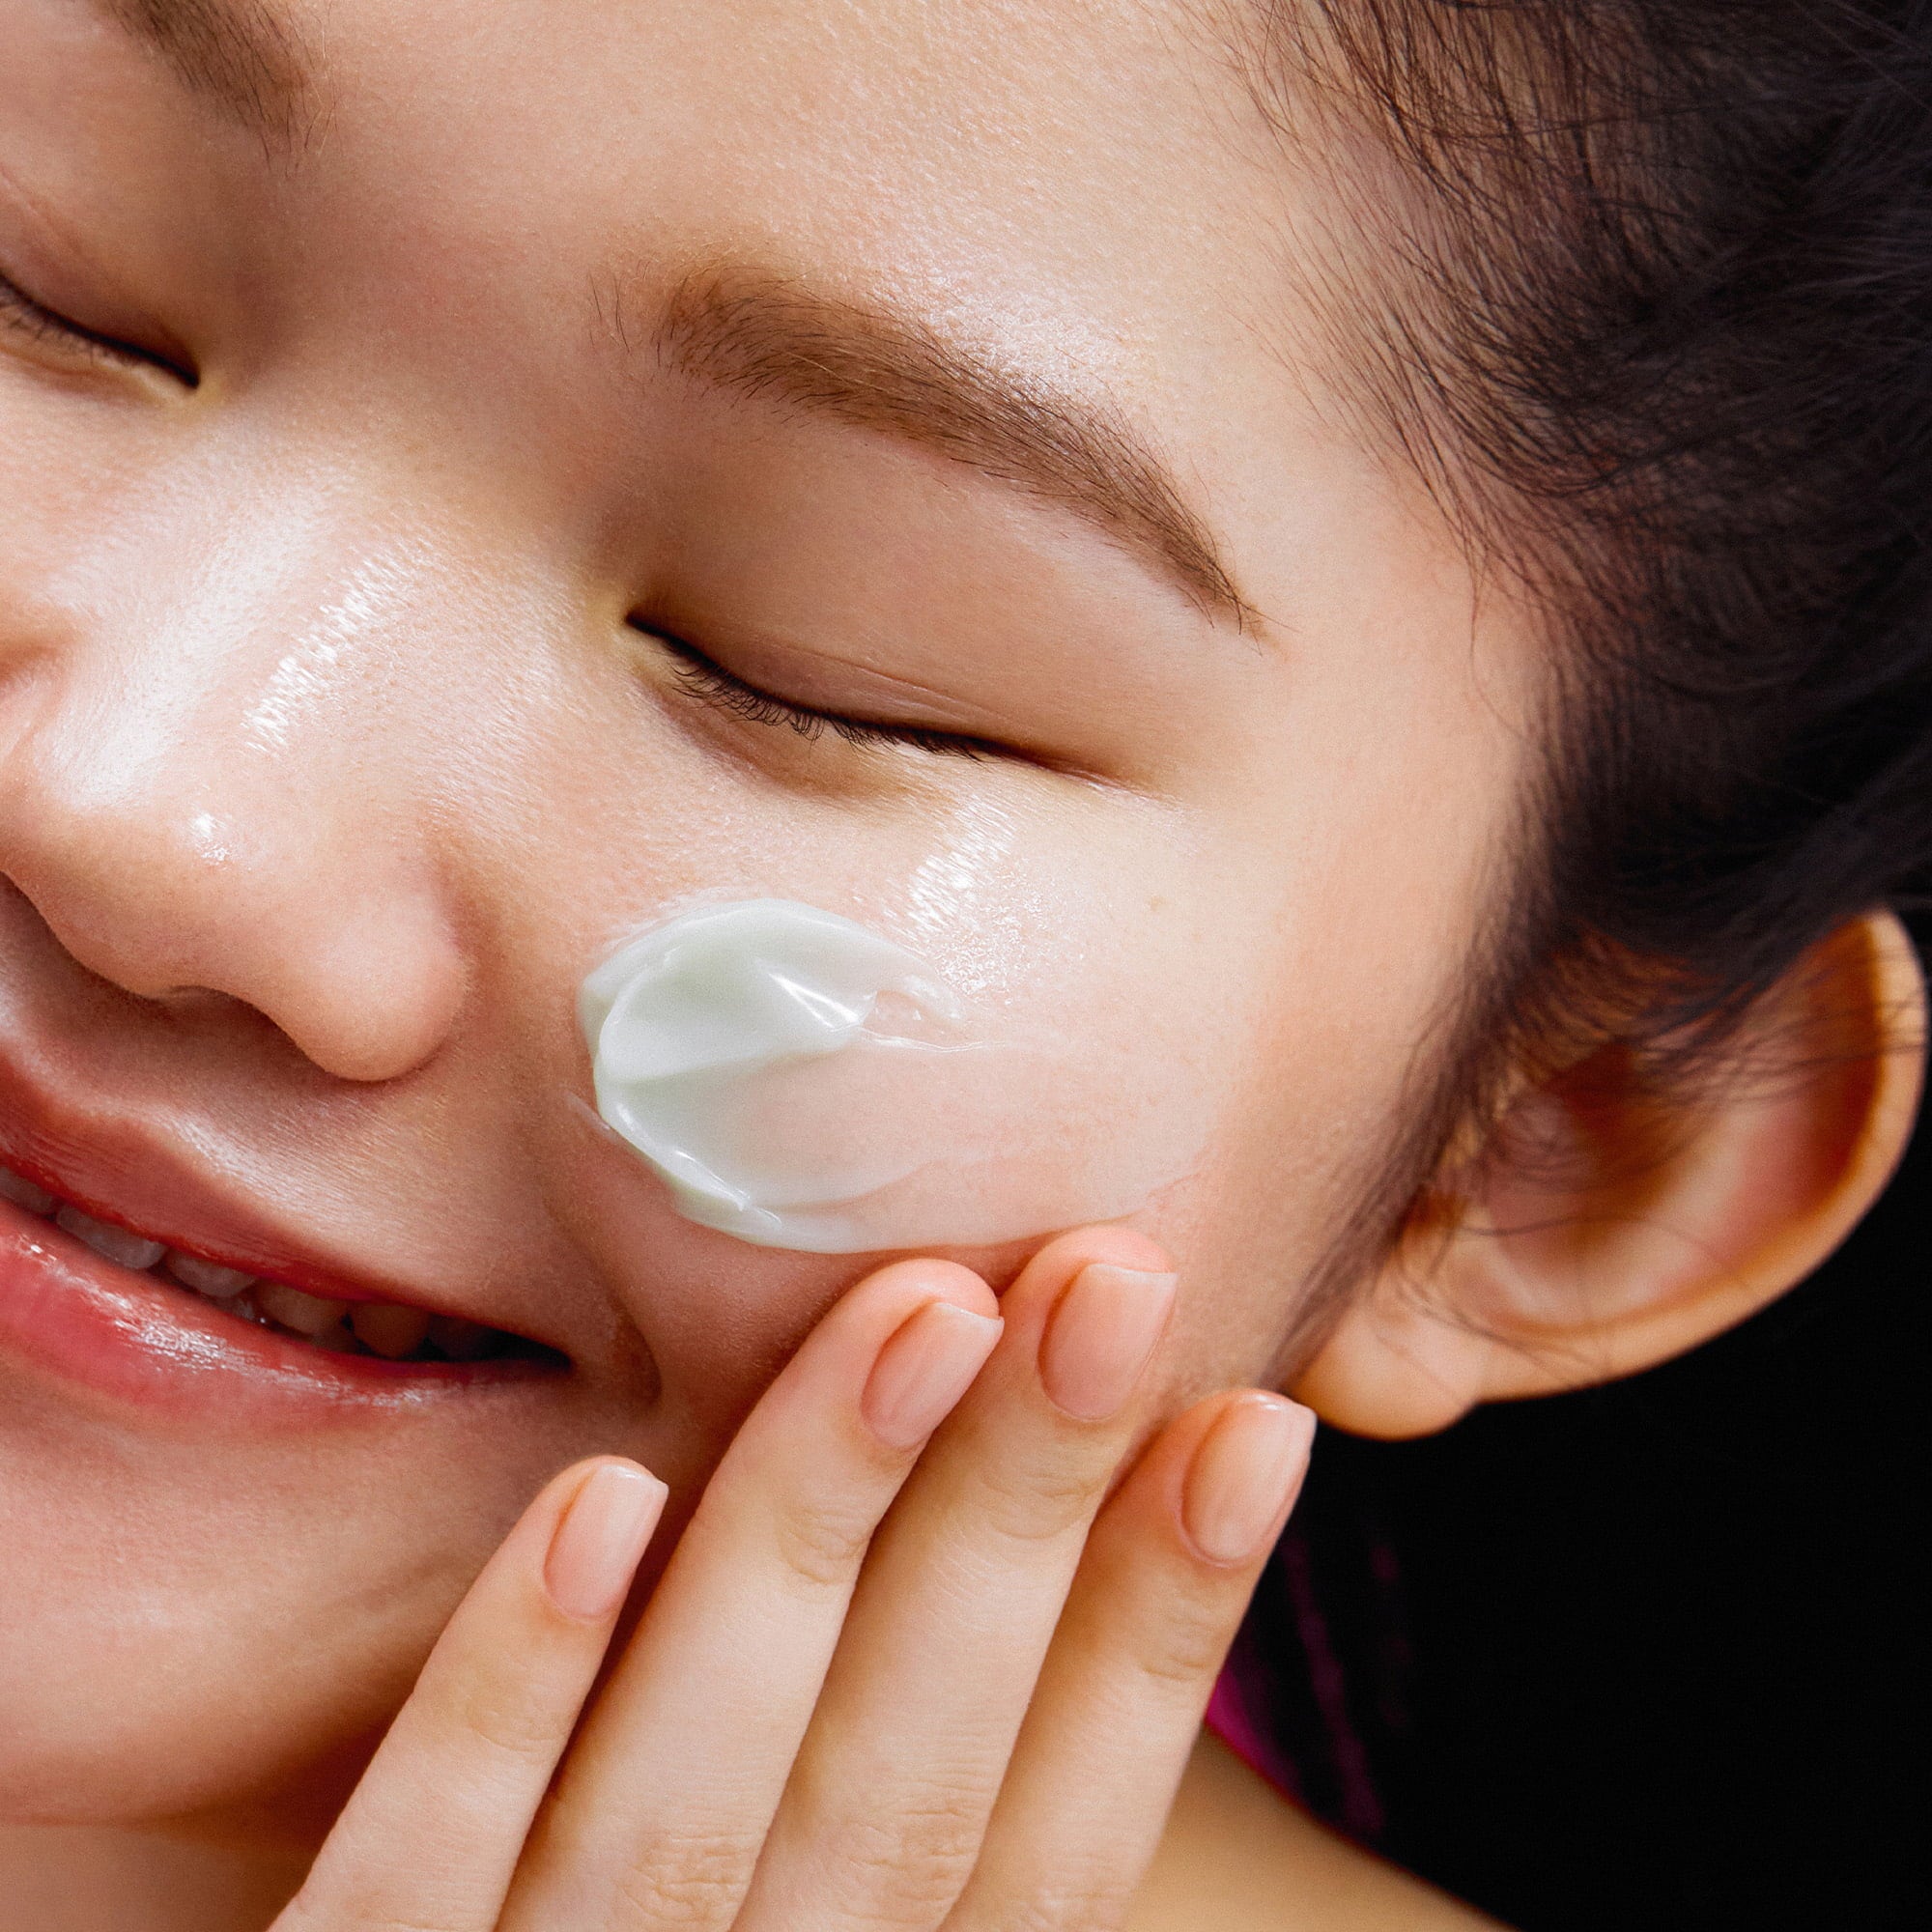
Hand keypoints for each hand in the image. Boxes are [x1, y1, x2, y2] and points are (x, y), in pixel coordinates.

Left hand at [274, 1229, 1315, 1930]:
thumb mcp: (821, 1918)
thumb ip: (897, 1774)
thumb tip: (1034, 1512)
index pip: (1056, 1838)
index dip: (1162, 1631)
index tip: (1251, 1419)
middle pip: (908, 1783)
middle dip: (1021, 1515)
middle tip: (1112, 1276)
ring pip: (690, 1797)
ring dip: (810, 1535)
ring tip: (921, 1308)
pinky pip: (417, 1875)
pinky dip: (512, 1696)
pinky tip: (599, 1496)